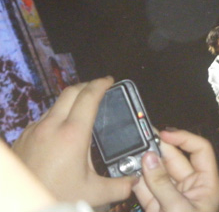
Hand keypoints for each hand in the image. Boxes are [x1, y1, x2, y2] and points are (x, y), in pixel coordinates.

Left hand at [12, 77, 135, 204]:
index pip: (88, 96)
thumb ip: (119, 186)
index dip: (101, 84)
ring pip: (55, 104)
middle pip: (71, 92)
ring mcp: (34, 130)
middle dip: (87, 85)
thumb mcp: (93, 193)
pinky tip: (62, 129)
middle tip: (99, 87)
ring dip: (71, 100)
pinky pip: (43, 118)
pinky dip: (56, 115)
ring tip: (83, 108)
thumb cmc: (54, 197)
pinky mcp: (23, 138)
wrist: (21, 207)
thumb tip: (135, 181)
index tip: (109, 80)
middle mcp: (51, 126)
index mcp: (72, 134)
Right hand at [133, 129, 218, 211]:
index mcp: (206, 183)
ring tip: (130, 152)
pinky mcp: (156, 206)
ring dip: (144, 162)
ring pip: (157, 172)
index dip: (184, 138)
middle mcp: (190, 186)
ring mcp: (172, 195)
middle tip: (142, 137)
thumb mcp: (179, 209)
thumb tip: (149, 158)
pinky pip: (145, 187)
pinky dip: (135, 179)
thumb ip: (162, 184)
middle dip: (158, 148)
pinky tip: (126, 170)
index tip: (164, 133)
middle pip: (174, 158)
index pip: (200, 150)